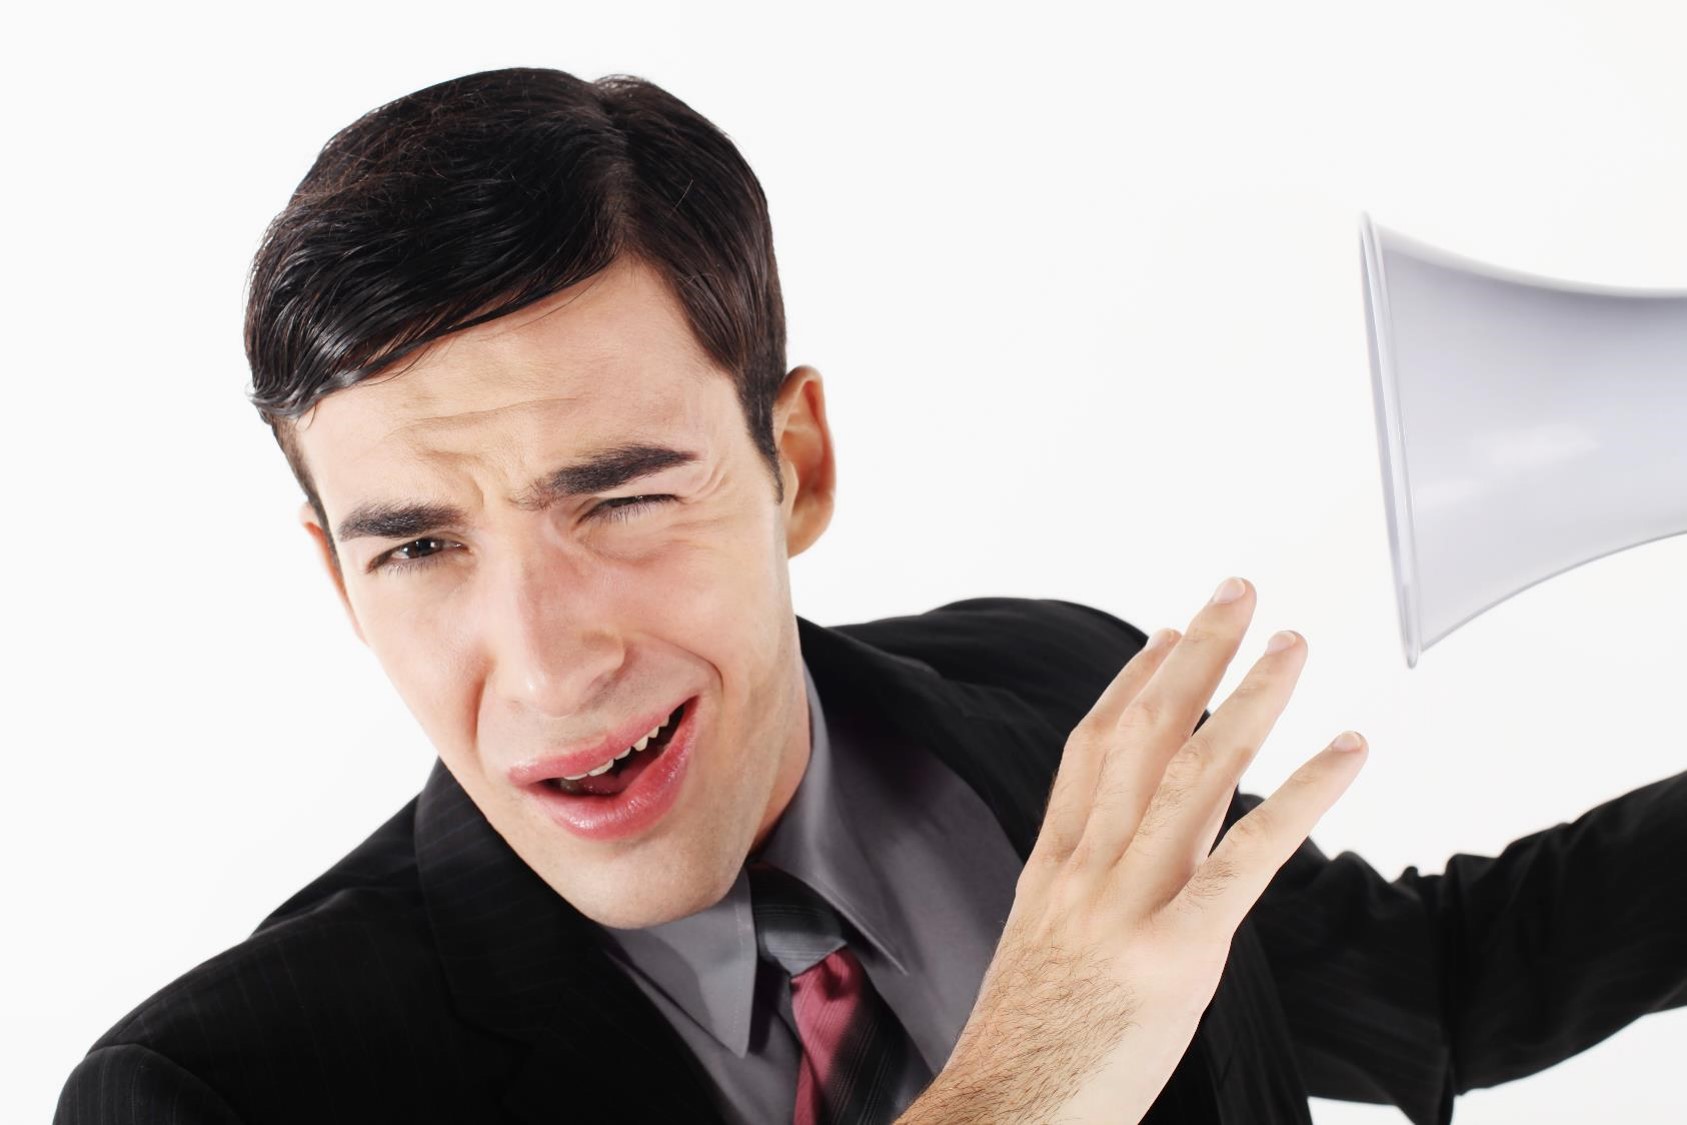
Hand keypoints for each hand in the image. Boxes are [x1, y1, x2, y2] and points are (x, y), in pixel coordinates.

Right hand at [897, 577, 1367, 1124]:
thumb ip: (1089, 897)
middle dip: (1194, 656)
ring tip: (1291, 646)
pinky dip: (1301, 795)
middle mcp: (1085, 870)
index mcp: (1050, 871)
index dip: (1132, 684)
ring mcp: (1127, 908)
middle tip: (1237, 593)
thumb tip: (1134, 864)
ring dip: (1249, 699)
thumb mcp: (1042, 956)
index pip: (1091, 750)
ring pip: (1192, 775)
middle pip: (1141, 735)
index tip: (1166, 635)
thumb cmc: (1027, 1053)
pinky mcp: (1177, 955)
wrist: (1001, 1117)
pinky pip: (1248, 857)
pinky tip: (1344, 751)